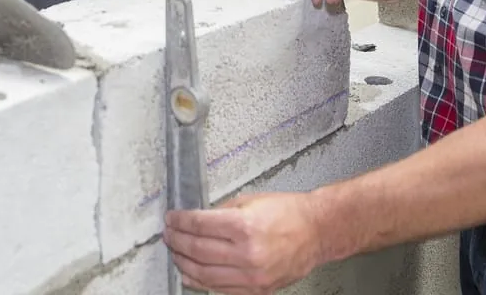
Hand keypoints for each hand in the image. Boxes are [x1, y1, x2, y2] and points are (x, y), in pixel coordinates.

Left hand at [164, 192, 325, 294]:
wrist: (317, 232)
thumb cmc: (288, 213)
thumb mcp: (251, 200)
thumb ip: (222, 211)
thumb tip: (196, 220)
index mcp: (245, 226)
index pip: (199, 225)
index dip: (180, 221)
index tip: (171, 218)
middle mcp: (247, 254)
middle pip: (197, 250)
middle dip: (177, 241)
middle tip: (168, 235)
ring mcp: (252, 276)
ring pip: (204, 275)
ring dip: (183, 264)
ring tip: (175, 253)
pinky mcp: (256, 290)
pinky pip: (220, 289)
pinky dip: (201, 282)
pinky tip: (190, 274)